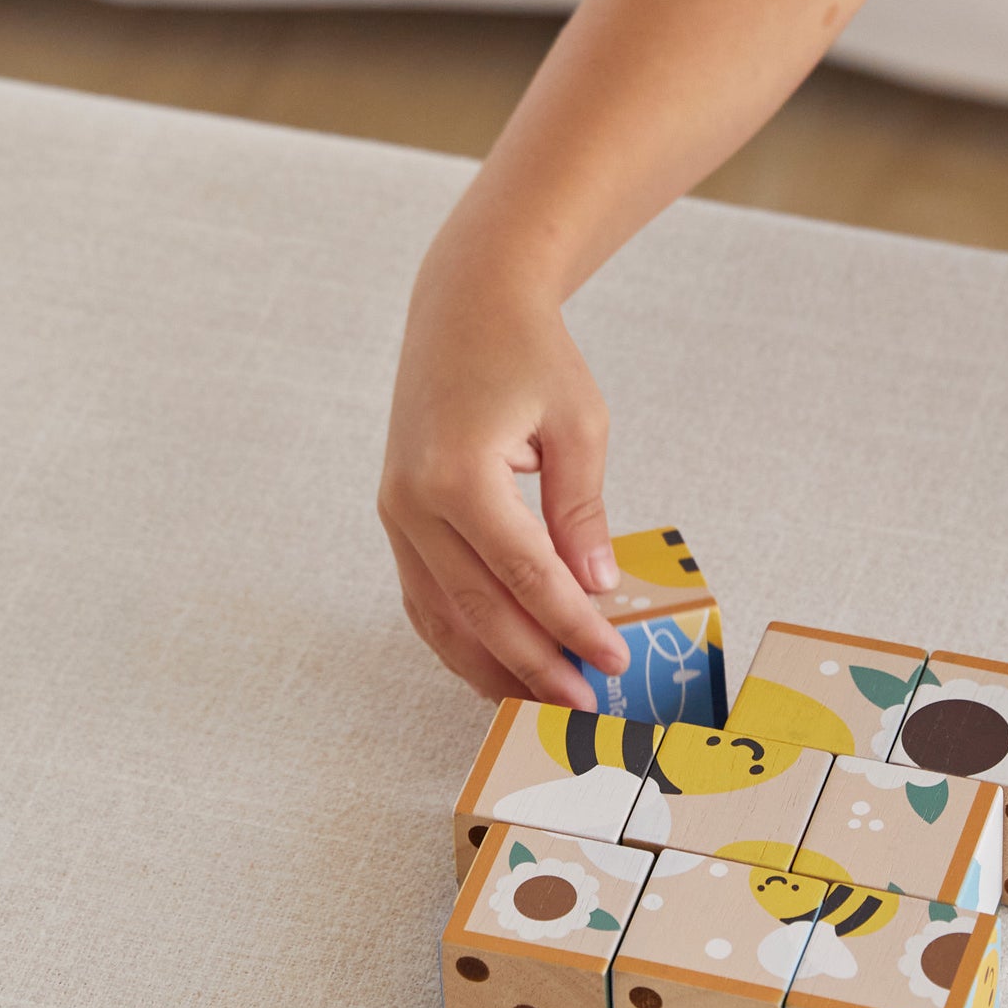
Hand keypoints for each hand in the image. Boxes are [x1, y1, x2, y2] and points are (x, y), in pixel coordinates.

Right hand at [377, 253, 629, 708]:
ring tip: (541, 701)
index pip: (526, 576)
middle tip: (584, 702)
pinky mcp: (396, 516)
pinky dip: (458, 636)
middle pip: (479, 608)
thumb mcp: (577, 424)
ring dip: (491, 664)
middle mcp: (413, 502)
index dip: (572, 627)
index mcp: (458, 475)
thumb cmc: (529, 354)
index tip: (612, 662)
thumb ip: (581, 512)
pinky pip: (423, 595)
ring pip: (440, 616)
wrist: (465, 304)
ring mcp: (395, 513)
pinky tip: (496, 665)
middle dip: (535, 663)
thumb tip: (596, 588)